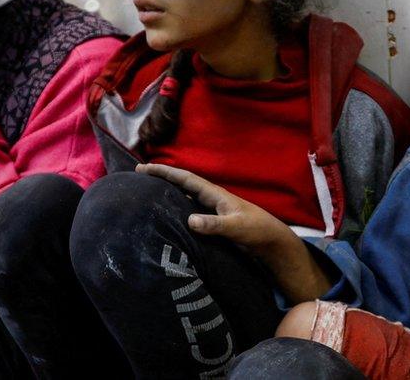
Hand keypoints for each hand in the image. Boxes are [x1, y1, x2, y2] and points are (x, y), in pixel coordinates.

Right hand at [137, 162, 333, 300]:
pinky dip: (176, 209)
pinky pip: (190, 211)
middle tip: (138, 176)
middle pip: (182, 185)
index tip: (143, 167)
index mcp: (215, 194)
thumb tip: (190, 219)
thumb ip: (215, 224)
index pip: (185, 179)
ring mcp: (213, 210)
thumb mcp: (236, 227)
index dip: (164, 172)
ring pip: (185, 198)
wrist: (272, 242)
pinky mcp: (215, 222)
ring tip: (146, 194)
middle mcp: (212, 199)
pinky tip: (167, 216)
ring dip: (167, 193)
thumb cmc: (257, 231)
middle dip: (161, 179)